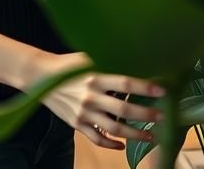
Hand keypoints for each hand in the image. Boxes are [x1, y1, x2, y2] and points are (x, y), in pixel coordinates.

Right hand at [28, 52, 165, 149]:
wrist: (40, 76)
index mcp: (95, 77)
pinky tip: (122, 145)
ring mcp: (83, 113)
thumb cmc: (69, 64)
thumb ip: (110, 62)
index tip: (163, 90)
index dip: (145, 87)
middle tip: (163, 117)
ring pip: (113, 129)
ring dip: (135, 134)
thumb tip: (138, 59)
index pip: (125, 83)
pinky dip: (111, 144)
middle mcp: (90, 97)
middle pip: (123, 109)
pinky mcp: (76, 124)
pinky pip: (96, 138)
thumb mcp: (89, 58)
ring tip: (151, 136)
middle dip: (146, 115)